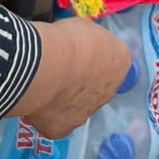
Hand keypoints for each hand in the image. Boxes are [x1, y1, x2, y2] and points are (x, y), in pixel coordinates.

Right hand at [11, 16, 131, 140]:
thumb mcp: (86, 28)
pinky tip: (38, 101)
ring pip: (78, 107)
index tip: (81, 54)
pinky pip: (56, 121)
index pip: (114, 62)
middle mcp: (109, 93)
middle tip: (64, 71)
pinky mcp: (61, 129)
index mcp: (120, 64)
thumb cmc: (68, 40)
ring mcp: (85, 114)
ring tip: (48, 87)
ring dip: (67, 99)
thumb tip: (84, 48)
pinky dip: (48, 113)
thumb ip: (91, 44)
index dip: (96, 58)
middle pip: (98, 87)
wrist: (44, 67)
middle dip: (84, 81)